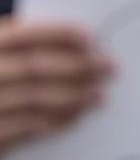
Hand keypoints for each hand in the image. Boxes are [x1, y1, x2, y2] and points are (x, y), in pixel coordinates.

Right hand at [0, 18, 112, 158]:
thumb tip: (83, 46)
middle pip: (33, 66)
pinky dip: (57, 119)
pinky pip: (27, 126)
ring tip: (99, 95)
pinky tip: (77, 115)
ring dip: (74, 95)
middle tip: (109, 67)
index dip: (58, 33)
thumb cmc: (2, 85)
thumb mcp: (9, 61)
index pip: (22, 35)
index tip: (91, 37)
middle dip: (77, 66)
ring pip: (35, 97)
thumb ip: (30, 51)